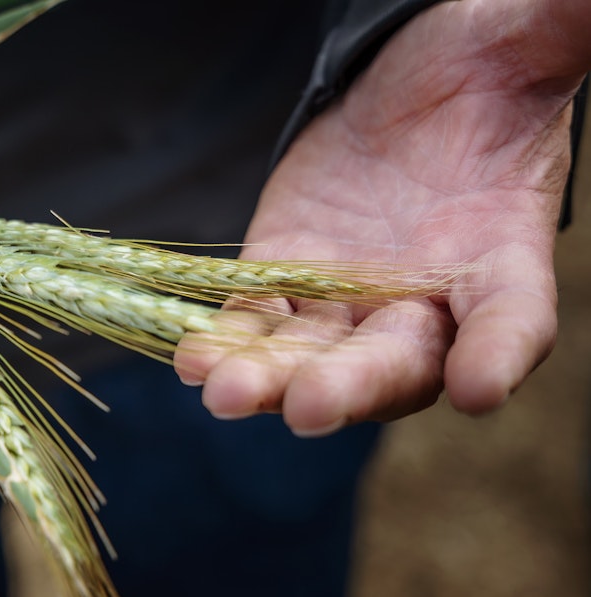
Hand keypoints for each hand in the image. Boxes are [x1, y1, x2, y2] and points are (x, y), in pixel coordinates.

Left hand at [174, 0, 590, 435]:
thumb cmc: (484, 76)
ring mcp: (348, 298)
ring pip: (311, 357)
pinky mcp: (284, 276)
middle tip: (311, 407)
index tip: (477, 388)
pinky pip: (255, 321)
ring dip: (268, 381)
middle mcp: (426, 302)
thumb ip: (558, 37)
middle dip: (351, 385)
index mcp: (501, 262)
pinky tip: (194, 360)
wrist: (416, 91)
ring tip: (225, 392)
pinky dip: (227, 342)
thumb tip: (580, 8)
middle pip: (394, 364)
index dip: (498, 354)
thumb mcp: (525, 47)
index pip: (512, 319)